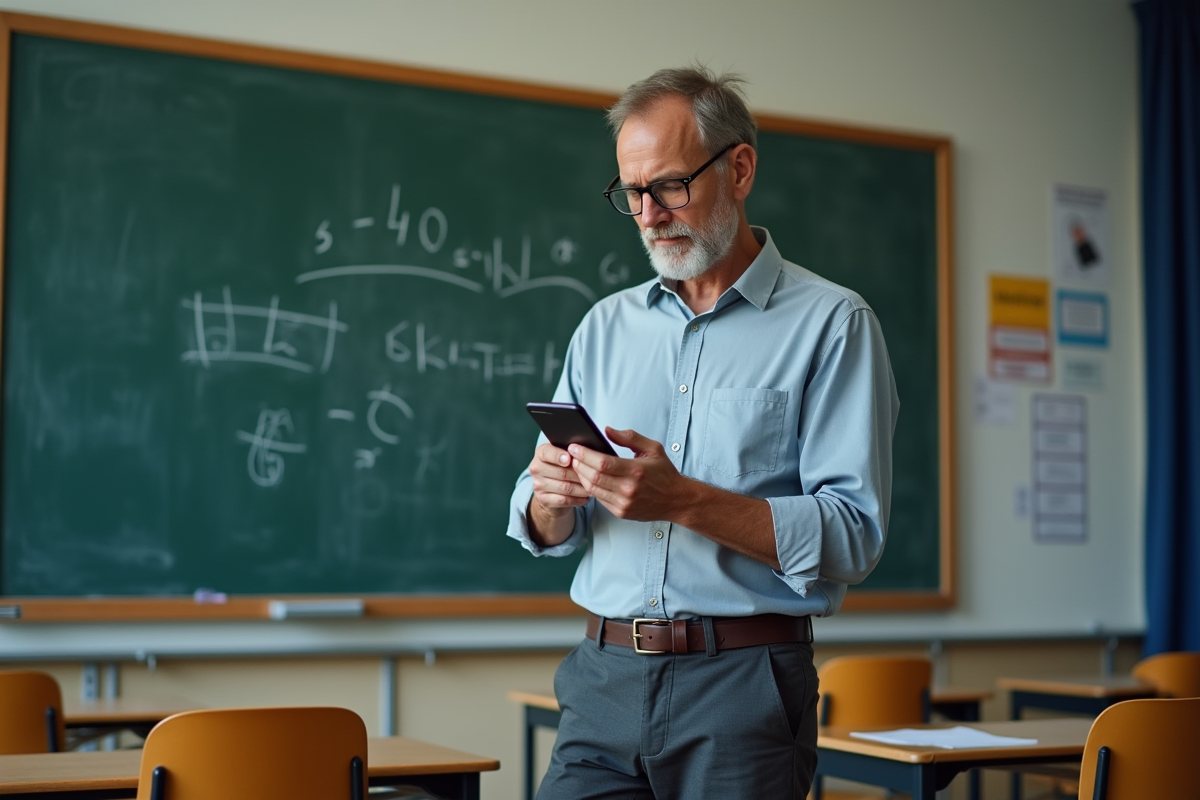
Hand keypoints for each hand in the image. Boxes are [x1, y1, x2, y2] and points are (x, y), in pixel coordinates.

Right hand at [527, 442, 588, 544]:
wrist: (551, 493)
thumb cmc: (562, 469)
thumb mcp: (565, 457)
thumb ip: (572, 453)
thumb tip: (587, 452)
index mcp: (541, 453)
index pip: (547, 452)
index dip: (559, 456)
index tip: (570, 458)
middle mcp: (536, 468)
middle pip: (562, 472)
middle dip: (580, 475)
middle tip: (595, 476)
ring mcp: (538, 485)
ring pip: (566, 488)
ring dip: (582, 488)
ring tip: (593, 487)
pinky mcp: (543, 500)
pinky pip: (565, 500)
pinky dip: (578, 499)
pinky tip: (586, 497)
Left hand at [568, 427, 690, 520]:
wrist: (676, 500)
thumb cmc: (664, 473)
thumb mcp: (652, 448)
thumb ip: (629, 437)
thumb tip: (607, 430)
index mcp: (636, 471)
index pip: (602, 463)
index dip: (585, 454)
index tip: (575, 447)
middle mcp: (629, 489)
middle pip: (594, 476)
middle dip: (579, 464)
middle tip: (572, 455)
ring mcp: (624, 503)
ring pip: (593, 489)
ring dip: (581, 476)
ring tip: (577, 465)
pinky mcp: (621, 512)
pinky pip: (599, 499)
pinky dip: (590, 488)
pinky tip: (588, 478)